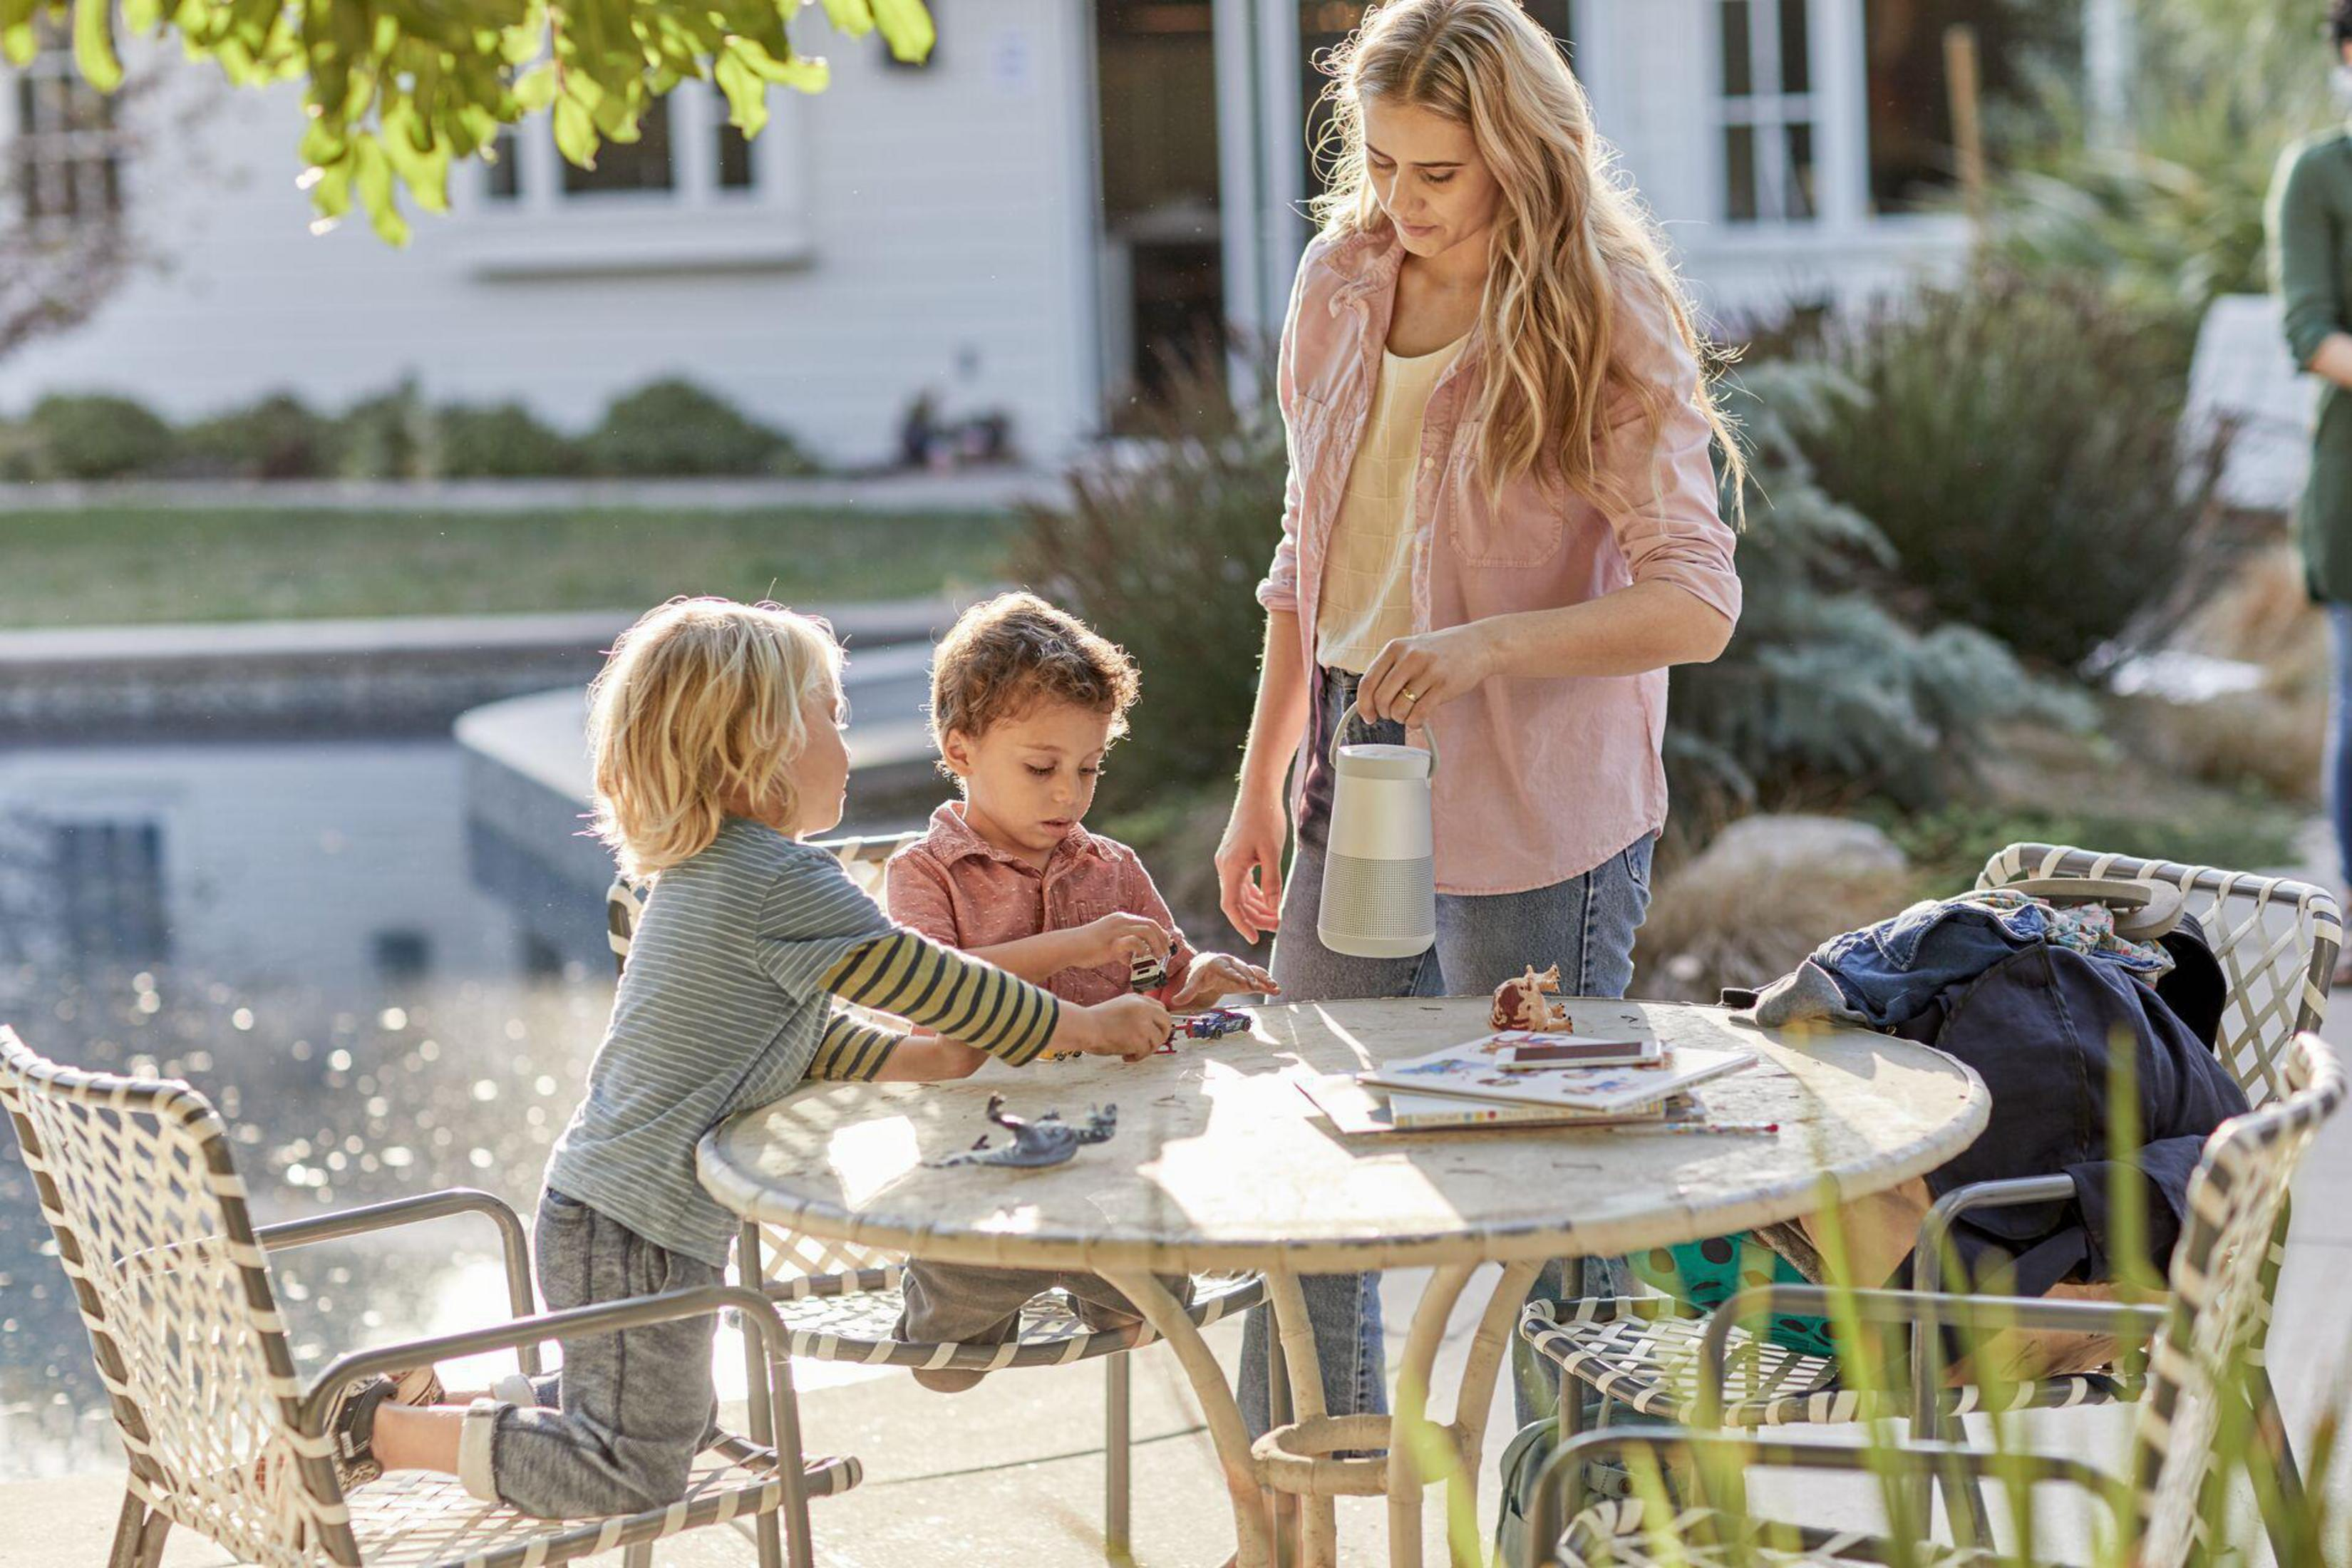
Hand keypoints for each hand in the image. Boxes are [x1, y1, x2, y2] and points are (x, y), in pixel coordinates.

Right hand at [1061, 994, 1173, 1061]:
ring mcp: (1143, 1022)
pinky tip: (1125, 1056)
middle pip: (1167, 1023)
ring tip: (1130, 1052)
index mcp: (1138, 999)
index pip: (1161, 1009)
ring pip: (1157, 1040)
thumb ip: (1136, 1013)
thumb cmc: (1095, 1021)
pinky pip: (1146, 1052)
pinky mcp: (1140, 1037)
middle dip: (1160, 1037)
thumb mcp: (1119, 1007)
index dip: (1159, 1023)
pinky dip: (1136, 1057)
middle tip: (1149, 1046)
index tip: (1154, 1032)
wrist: (1085, 1027)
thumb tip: (1150, 1028)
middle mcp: (1144, 1008)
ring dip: (1145, 1050)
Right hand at [1075, 912, 1169, 970]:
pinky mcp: (1113, 942)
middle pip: (1152, 925)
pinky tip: (1140, 960)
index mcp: (1121, 919)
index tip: (1165, 945)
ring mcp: (1117, 930)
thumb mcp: (1107, 944)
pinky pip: (1134, 943)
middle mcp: (1121, 921)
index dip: (1160, 933)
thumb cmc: (1085, 948)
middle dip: (1162, 939)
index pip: (1148, 922)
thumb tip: (1129, 959)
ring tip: (1158, 958)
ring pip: (1147, 931)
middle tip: (1165, 953)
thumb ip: (1120, 949)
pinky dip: (1142, 951)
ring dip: (1157, 945)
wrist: (1068, 947)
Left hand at [1169, 953, 1280, 1008]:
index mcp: (1217, 963)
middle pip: (1243, 969)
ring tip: (1274, 987)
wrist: (1207, 966)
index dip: (1235, 975)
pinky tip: (1276, 989)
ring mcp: (1240, 968)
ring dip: (1264, 979)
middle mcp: (1231, 963)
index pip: (1226, 969)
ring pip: (1254, 971)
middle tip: (1258, 986)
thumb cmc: (1199, 973)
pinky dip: (1266, 982)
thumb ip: (1186, 992)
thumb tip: (1174, 1002)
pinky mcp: (1246, 975)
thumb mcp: (1192, 981)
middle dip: (1251, 977)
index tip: (1242, 982)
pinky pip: (1258, 976)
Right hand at [1215, 787, 1289, 944]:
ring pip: (1239, 893)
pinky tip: (1267, 899)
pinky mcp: (1235, 856)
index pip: (1230, 905)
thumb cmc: (1265, 818)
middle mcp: (1225, 866)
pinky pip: (1242, 882)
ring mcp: (1228, 861)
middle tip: (1277, 926)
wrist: (1258, 793)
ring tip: (1275, 916)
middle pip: (1236, 902)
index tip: (1254, 938)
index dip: (1242, 924)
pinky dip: (1254, 894)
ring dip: (1255, 906)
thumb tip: (1274, 909)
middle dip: (1255, 917)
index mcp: (1230, 867)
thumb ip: (1272, 882)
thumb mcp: (1272, 853)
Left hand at [1357, 625, 1497, 725]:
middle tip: (1394, 714)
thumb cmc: (1439, 653)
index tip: (1368, 716)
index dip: (1364, 705)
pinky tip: (1419, 718)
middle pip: (1381, 699)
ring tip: (1409, 713)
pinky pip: (1419, 714)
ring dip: (1401, 719)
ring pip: (1399, 709)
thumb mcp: (1410, 651)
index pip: (1367, 682)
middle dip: (1385, 714)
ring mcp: (1428, 671)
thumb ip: (1388, 672)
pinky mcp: (1444, 685)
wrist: (1478, 644)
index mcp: (1395, 648)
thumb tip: (1365, 703)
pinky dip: (1415, 722)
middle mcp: (1409, 657)